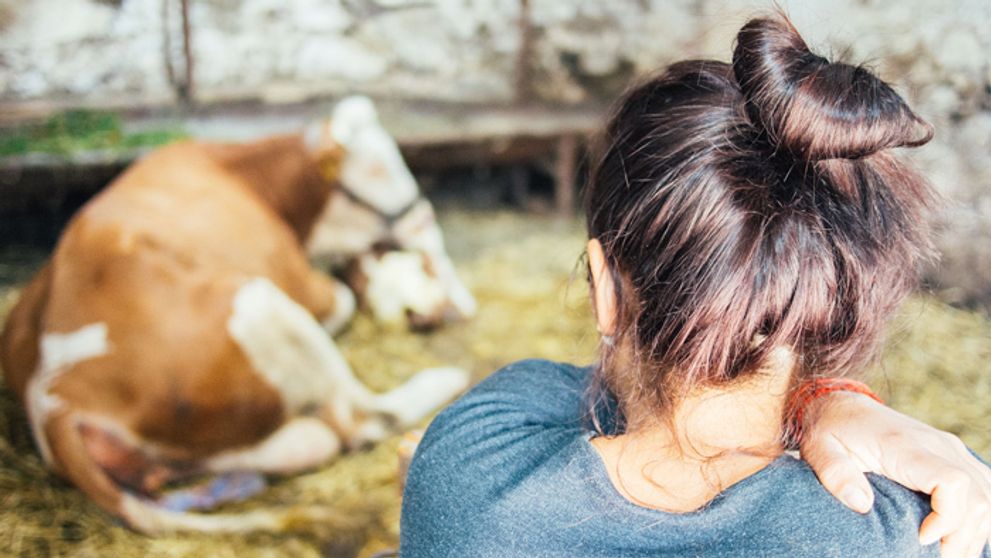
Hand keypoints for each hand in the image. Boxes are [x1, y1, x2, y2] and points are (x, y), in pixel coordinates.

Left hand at [799, 391, 990, 557]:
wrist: (840, 404)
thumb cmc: (830, 430)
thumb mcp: (820, 449)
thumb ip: (836, 474)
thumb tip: (861, 504)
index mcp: (904, 445)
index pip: (951, 482)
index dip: (947, 518)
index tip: (921, 538)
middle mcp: (936, 444)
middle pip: (976, 496)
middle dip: (963, 536)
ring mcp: (948, 448)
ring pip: (986, 494)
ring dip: (974, 530)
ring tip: (947, 553)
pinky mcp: (951, 454)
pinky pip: (982, 487)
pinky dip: (978, 515)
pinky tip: (960, 536)